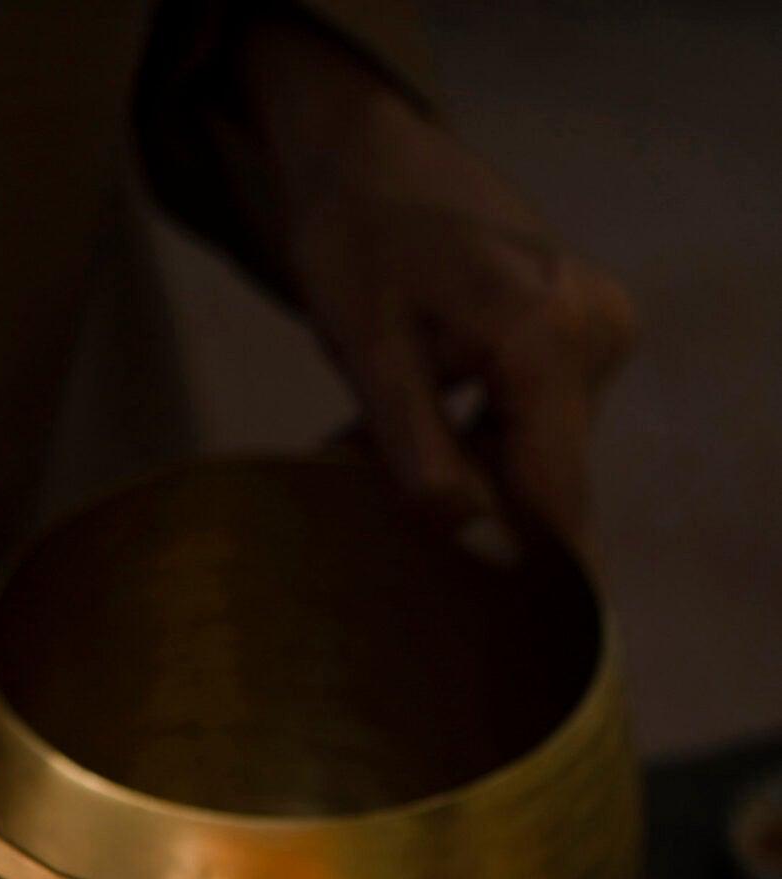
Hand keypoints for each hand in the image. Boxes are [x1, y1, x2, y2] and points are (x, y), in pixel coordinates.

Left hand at [233, 16, 635, 554]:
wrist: (367, 157)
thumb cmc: (356, 240)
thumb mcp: (368, 351)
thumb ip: (418, 452)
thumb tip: (472, 542)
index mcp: (550, 341)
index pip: (559, 497)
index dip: (534, 578)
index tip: (509, 648)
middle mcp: (595, 336)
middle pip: (542, 481)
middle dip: (464, 511)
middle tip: (371, 501)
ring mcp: (595, 333)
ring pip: (530, 458)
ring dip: (455, 475)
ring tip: (368, 447)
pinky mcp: (579, 338)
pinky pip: (529, 425)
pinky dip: (467, 442)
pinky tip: (404, 422)